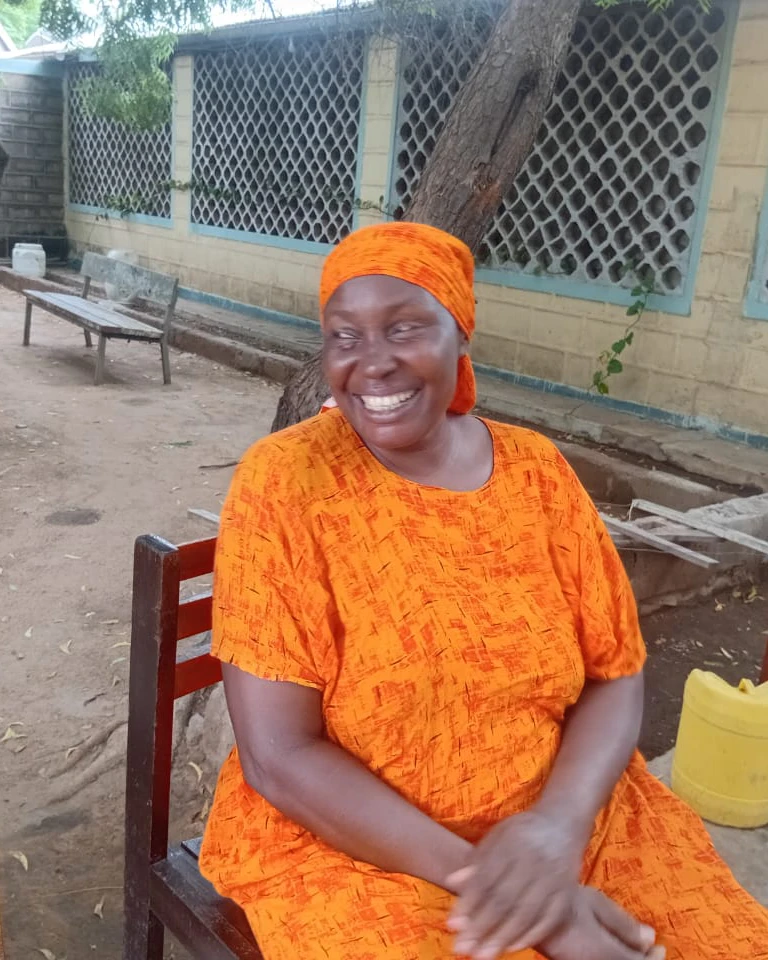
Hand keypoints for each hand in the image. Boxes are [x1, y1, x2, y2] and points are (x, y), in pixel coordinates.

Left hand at [446, 809, 584, 958]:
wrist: (563, 824)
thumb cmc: (521, 832)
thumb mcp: (497, 835)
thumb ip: (476, 860)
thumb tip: (452, 881)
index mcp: (512, 843)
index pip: (487, 877)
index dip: (469, 902)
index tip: (452, 924)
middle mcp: (534, 861)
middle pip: (505, 899)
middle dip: (482, 926)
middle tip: (463, 948)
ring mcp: (553, 878)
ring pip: (526, 914)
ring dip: (502, 938)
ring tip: (483, 955)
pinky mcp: (569, 893)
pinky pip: (548, 920)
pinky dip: (530, 936)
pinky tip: (511, 948)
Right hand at [541, 888, 664, 959]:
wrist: (525, 904)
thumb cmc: (561, 897)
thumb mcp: (595, 902)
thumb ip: (624, 924)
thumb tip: (650, 939)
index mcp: (598, 952)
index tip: (660, 947)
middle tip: (651, 952)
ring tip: (634, 950)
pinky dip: (615, 959)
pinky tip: (615, 949)